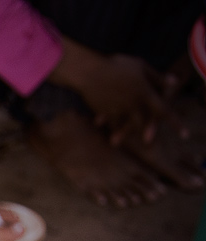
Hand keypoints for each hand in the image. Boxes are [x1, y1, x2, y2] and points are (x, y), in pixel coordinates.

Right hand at [50, 39, 184, 145]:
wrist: (89, 72)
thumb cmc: (116, 65)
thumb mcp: (140, 66)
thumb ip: (157, 78)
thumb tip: (174, 83)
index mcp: (145, 92)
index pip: (164, 110)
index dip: (176, 123)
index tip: (185, 135)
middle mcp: (134, 104)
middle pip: (145, 123)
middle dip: (149, 133)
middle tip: (150, 143)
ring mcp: (119, 110)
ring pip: (125, 126)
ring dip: (122, 134)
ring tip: (116, 142)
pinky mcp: (105, 113)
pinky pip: (109, 122)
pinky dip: (107, 123)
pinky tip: (99, 124)